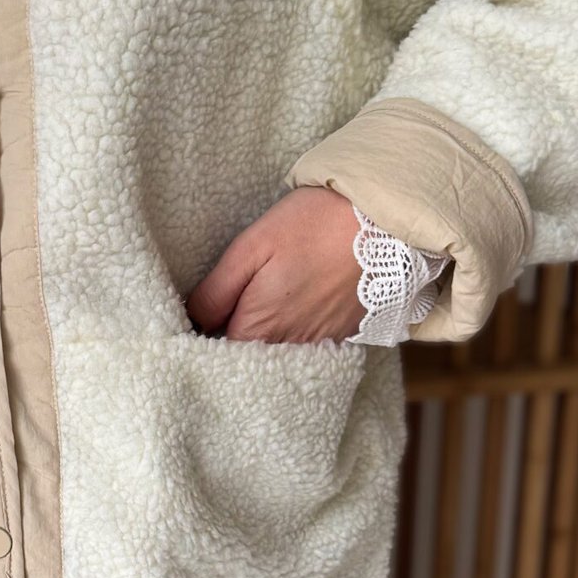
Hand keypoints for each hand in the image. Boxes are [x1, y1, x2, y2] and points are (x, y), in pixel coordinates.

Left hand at [186, 185, 364, 343]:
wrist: (384, 221)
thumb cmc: (314, 226)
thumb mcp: (251, 247)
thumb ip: (216, 290)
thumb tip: (193, 320)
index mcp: (260, 328)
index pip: (216, 352)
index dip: (204, 335)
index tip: (200, 316)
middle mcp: (289, 347)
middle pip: (246, 356)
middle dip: (231, 338)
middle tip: (227, 307)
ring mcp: (318, 345)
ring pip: (275, 352)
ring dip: (263, 336)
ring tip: (264, 301)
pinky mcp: (341, 336)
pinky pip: (304, 346)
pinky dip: (292, 333)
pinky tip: (294, 305)